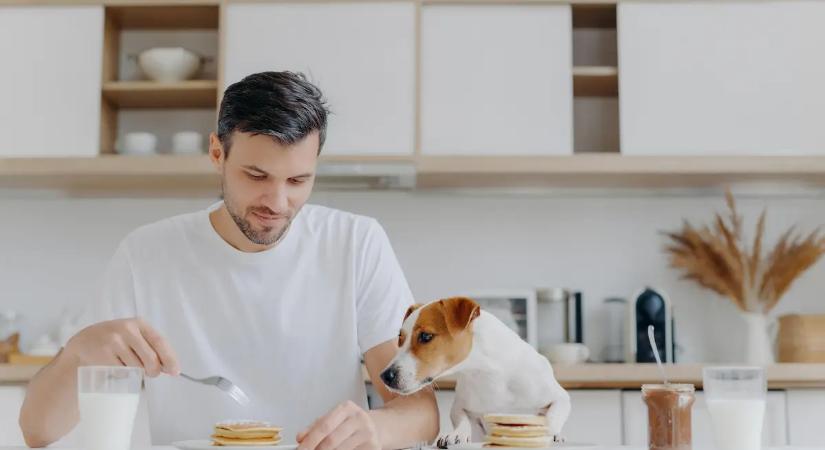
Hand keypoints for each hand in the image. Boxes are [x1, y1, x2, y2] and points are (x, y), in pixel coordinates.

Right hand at [63, 318, 179, 376]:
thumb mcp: (134, 337)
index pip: (160, 341)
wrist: (83, 342)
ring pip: (136, 367)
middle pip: (151, 358)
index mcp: (139, 324)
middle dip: (154, 370)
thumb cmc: (115, 341)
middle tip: (152, 373)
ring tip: (125, 363)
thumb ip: (151, 348)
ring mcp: (114, 341)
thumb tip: (170, 368)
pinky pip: (121, 372)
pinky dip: (122, 374)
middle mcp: (127, 329)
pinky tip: (114, 366)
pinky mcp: (103, 354)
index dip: (169, 358)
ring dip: (136, 372)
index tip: (175, 371)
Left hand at [296, 401, 379, 449]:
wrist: (375, 428)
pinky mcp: (373, 446)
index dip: (310, 441)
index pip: (324, 426)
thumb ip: (315, 427)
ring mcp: (368, 433)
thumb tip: (301, 437)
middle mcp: (359, 418)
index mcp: (346, 408)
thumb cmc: (349, 424)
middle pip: (331, 440)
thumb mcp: (332, 419)